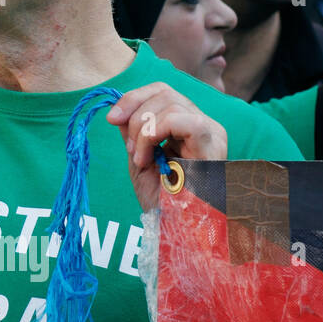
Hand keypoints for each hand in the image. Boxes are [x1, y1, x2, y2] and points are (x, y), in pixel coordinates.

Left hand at [106, 82, 226, 211]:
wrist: (181, 229)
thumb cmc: (165, 203)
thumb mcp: (141, 162)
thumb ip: (133, 135)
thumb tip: (118, 112)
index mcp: (187, 127)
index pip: (162, 92)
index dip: (134, 98)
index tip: (111, 118)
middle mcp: (203, 125)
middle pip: (164, 91)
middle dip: (134, 111)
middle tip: (128, 146)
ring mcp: (210, 131)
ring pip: (170, 102)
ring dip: (142, 129)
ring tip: (141, 159)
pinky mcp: (211, 140)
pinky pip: (177, 118)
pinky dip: (153, 134)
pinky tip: (148, 158)